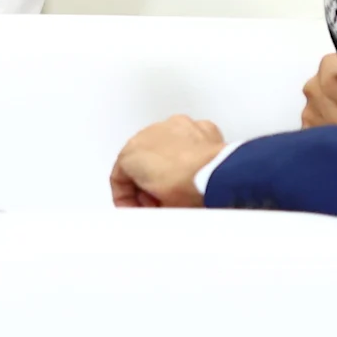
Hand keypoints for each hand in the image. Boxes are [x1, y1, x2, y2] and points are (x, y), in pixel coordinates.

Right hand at [109, 114, 225, 208]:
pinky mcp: (200, 128)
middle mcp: (149, 134)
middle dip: (147, 181)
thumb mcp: (155, 207)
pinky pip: (190, 141)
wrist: (217, 176)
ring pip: (165, 147)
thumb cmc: (186, 188)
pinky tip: (196, 170)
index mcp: (130, 153)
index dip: (126, 198)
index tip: (136, 209)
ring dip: (168, 165)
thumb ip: (146, 203)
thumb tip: (152, 209)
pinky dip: (191, 154)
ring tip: (179, 188)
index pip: (120, 177)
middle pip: (141, 160)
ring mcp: (175, 127)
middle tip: (156, 202)